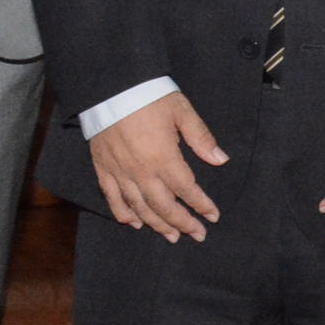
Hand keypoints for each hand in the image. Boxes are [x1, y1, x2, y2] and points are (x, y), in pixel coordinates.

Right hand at [88, 92, 226, 242]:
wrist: (111, 88)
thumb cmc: (150, 97)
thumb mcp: (182, 112)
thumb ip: (201, 138)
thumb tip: (221, 160)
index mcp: (164, 157)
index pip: (187, 189)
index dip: (201, 205)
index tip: (213, 216)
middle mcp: (141, 171)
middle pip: (163, 206)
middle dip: (182, 223)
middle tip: (197, 235)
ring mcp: (120, 172)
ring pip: (139, 207)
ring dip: (157, 224)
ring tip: (171, 237)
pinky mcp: (103, 169)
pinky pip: (113, 199)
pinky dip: (124, 214)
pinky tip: (135, 223)